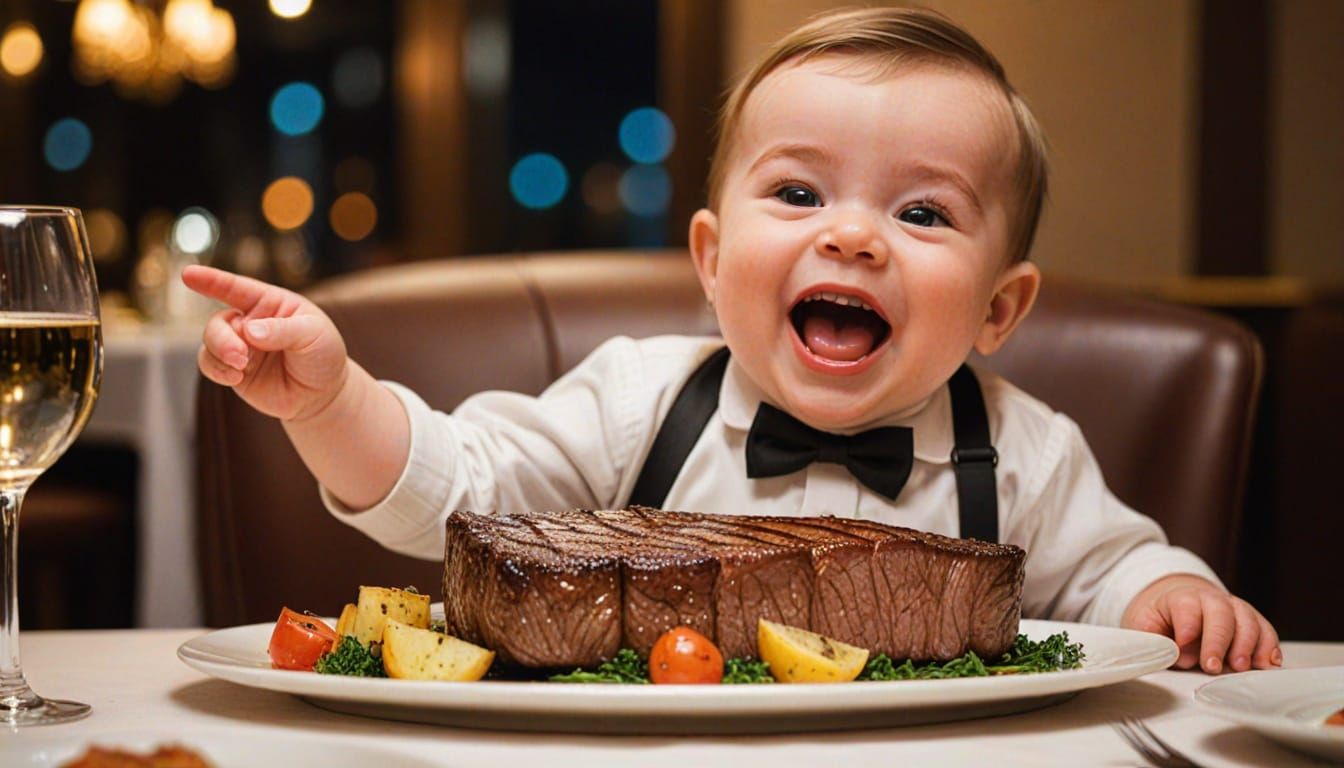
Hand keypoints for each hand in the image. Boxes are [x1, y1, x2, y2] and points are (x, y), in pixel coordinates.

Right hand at [182, 265, 349, 422]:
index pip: (236, 288)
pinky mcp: (234, 370)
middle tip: (240, 356)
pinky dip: (217, 370)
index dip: (211, 280)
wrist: (323, 393)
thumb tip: (249, 330)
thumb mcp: (314, 335)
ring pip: (210, 343)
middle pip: (219, 322)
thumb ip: (283, 330)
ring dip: (220, 354)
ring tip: (241, 368)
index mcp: (270, 303)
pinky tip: (235, 378)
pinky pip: (211, 365)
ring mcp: (240, 346)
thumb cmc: (323, 354)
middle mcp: (249, 321)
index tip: (188, 274)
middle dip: (222, 339)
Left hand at [1122, 573, 1281, 673]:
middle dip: (1219, 640)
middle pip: (1222, 614)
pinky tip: (1268, 664)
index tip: (1183, 646)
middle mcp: (1212, 600)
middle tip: (1213, 666)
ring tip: (1241, 668)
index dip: (1187, 626)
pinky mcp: (1252, 623)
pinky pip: (1266, 631)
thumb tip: (1175, 656)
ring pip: (1248, 620)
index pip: (1187, 607)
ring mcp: (1235, 610)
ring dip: (1248, 645)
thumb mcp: (1143, 626)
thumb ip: (1154, 640)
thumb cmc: (1158, 621)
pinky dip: (1269, 647)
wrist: (1176, 606)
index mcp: (1182, 598)